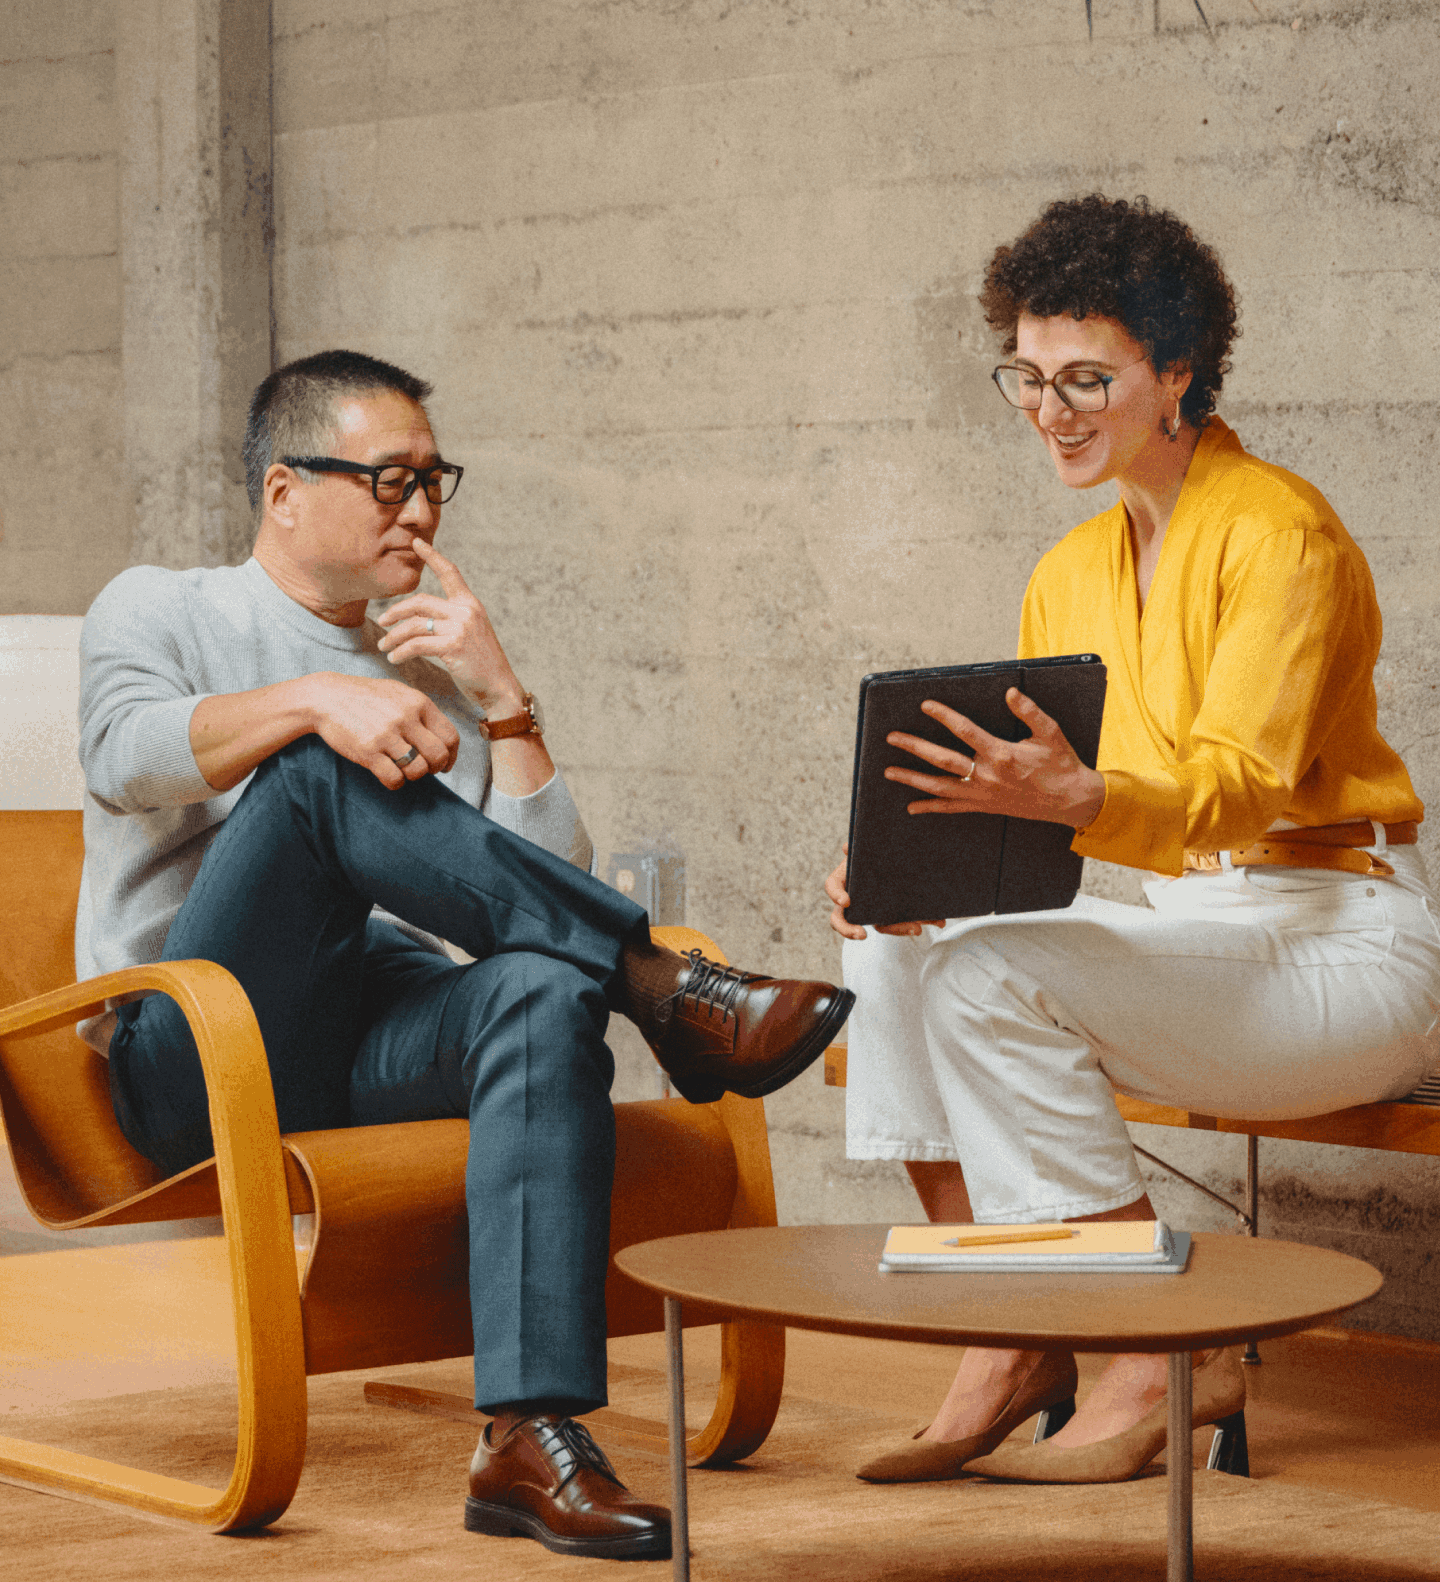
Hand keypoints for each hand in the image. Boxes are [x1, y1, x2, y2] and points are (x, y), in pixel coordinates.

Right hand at [304, 672, 459, 789]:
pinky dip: (394, 782)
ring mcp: (386, 735)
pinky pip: (394, 779)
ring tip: (402, 768)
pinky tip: (387, 774)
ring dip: (413, 775)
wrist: (326, 697)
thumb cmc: (365, 696)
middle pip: (438, 755)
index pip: (450, 736)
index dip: (451, 755)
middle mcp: (405, 717)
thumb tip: (444, 738)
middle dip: (436, 768)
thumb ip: (421, 711)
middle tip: (425, 768)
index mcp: (418, 702)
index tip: (445, 764)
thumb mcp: (398, 693)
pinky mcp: (368, 751)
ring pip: (418, 770)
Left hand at [374, 538, 526, 717]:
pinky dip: (401, 652)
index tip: (416, 543)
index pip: (450, 572)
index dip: (432, 555)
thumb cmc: (482, 663)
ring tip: (384, 647)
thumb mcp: (470, 633)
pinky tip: (394, 658)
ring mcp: (460, 628)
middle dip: (395, 611)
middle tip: (382, 621)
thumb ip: (452, 619)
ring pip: (414, 625)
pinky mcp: (454, 647)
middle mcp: (466, 611)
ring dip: (393, 637)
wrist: (499, 687)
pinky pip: (416, 645)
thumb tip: (421, 618)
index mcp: (470, 604)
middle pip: (419, 601)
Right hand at [825, 844, 942, 940]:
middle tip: (861, 934)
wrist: (902, 854)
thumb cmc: (879, 850)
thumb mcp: (871, 845)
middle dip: (849, 929)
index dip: (836, 894)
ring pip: (878, 926)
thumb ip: (860, 845)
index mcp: (846, 877)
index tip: (846, 901)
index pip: (832, 886)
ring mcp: (873, 909)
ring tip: (916, 928)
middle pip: (842, 919)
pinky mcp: (895, 915)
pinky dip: (920, 921)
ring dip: (897, 929)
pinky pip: (903, 923)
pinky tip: (938, 921)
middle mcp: (855, 898)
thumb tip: (846, 847)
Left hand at [884, 689, 1105, 828]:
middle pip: (942, 759)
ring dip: (912, 779)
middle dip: (914, 747)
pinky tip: (911, 807)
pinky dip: (930, 808)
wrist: (1071, 801)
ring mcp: (983, 794)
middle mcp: (987, 776)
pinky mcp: (984, 806)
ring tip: (889, 771)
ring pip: (939, 786)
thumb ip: (1030, 712)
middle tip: (892, 737)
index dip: (943, 715)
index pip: (964, 730)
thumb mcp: (1050, 733)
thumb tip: (1011, 693)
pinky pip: (952, 808)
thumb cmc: (1061, 765)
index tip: (925, 705)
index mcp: (1001, 754)